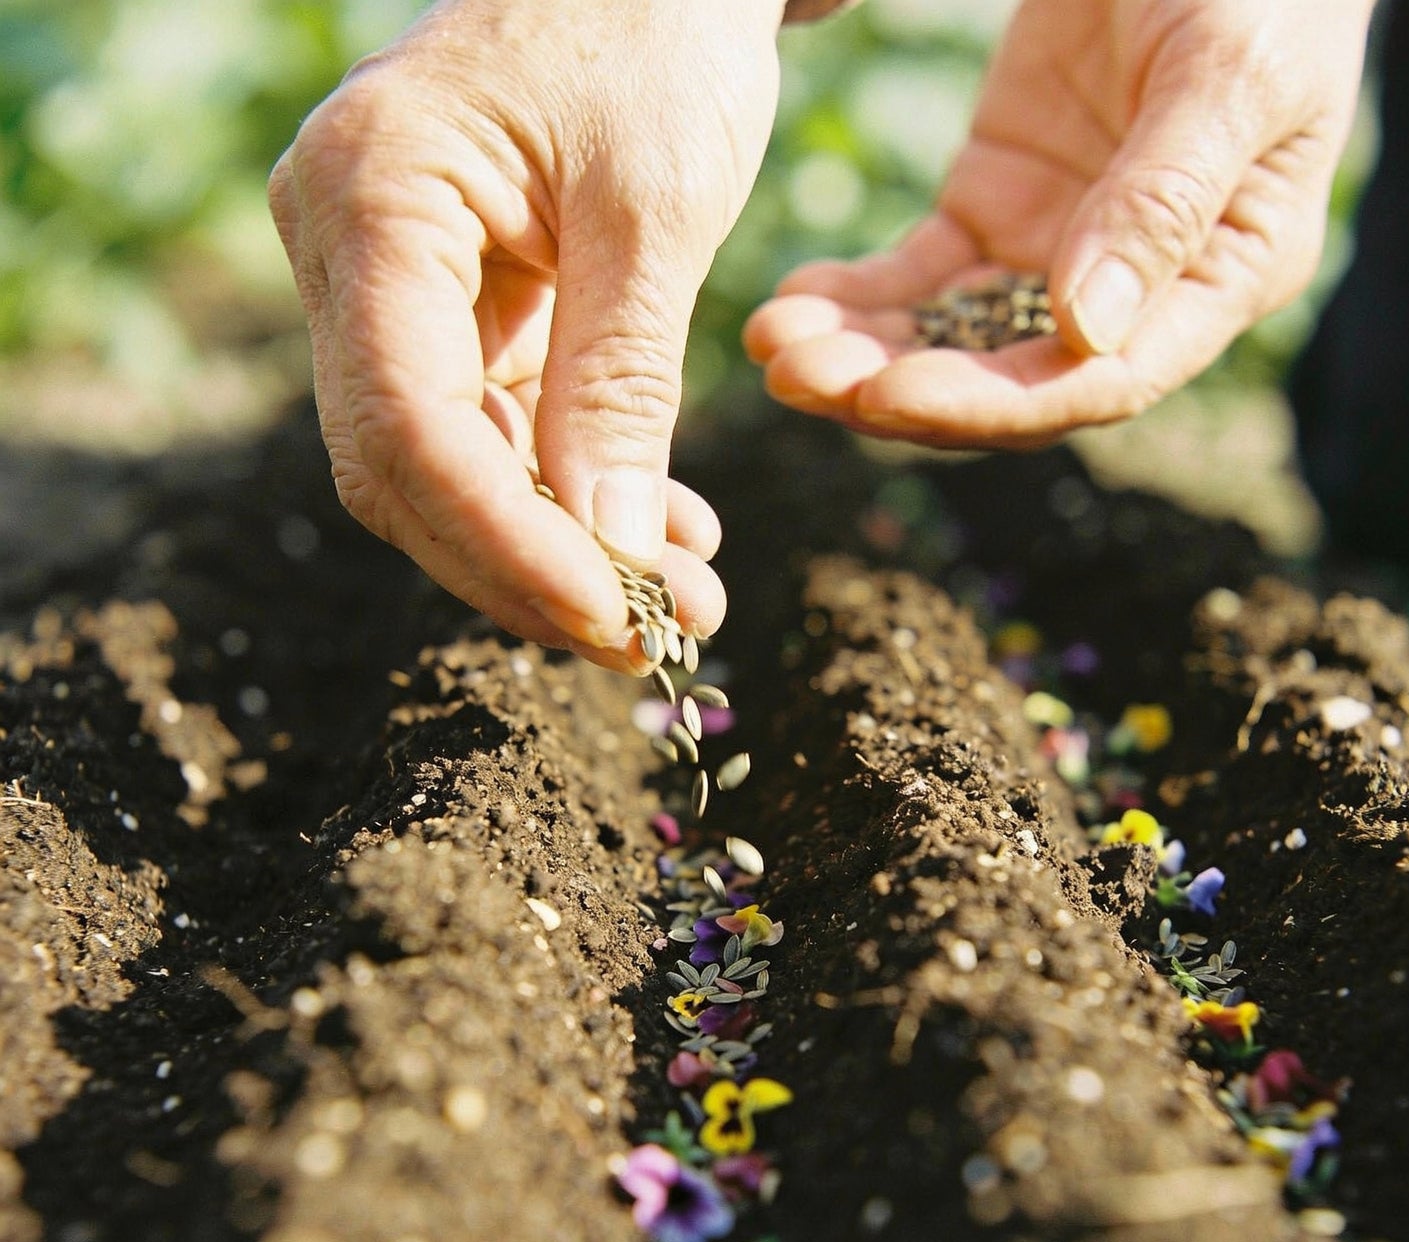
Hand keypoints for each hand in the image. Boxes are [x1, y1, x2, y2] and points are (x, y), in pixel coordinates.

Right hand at [269, 0, 783, 669]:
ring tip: (681, 600)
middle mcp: (347, 252)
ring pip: (447, 475)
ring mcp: (388, 291)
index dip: (507, 544)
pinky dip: (572, 501)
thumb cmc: (653, 33)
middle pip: (408, 471)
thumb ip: (620, 382)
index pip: (407, 422)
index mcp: (371, 195)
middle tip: (656, 636)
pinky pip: (493, 440)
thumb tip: (615, 555)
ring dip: (560, 555)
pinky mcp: (447, 319)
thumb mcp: (652, 209)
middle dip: (533, 572)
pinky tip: (660, 536)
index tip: (615, 619)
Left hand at [744, 0, 1375, 447]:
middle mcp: (1134, 294)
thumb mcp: (1231, 69)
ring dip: (860, 356)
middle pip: (1004, 382)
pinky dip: (854, 297)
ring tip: (774, 342)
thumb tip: (1087, 334)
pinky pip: (917, 277)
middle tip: (796, 376)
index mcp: (1219, 280)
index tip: (888, 396)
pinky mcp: (995, 210)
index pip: (1096, 384)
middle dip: (895, 390)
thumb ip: (1164, 200)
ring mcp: (1056, 257)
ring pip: (948, 342)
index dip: (988, 403)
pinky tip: (792, 302)